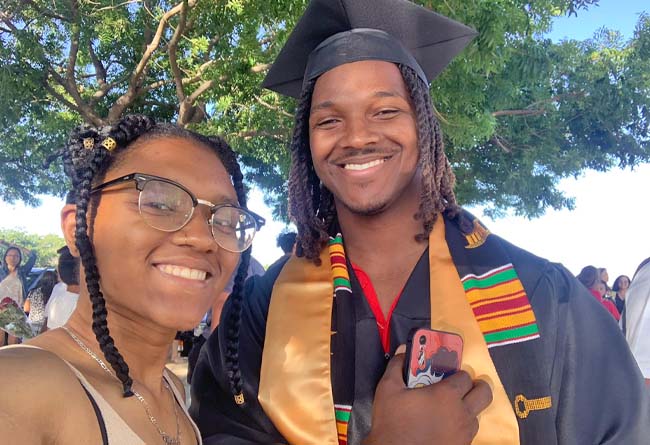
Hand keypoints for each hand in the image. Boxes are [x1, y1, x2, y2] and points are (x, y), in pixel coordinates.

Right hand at [363, 350, 492, 444]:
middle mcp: (462, 413)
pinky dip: (462, 426)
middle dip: (477, 387)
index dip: (457, 373)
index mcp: (447, 395)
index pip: (465, 376)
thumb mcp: (387, 388)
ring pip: (477, 415)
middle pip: (484, 394)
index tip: (448, 375)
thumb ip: (397, 366)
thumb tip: (404, 351)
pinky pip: (469, 433)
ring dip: (468, 408)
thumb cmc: (392, 422)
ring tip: (451, 409)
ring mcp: (464, 433)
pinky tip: (445, 426)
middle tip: (464, 388)